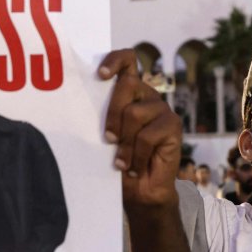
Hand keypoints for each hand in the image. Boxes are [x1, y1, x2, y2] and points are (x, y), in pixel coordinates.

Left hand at [99, 49, 181, 210]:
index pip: (127, 60)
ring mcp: (162, 109)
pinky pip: (148, 135)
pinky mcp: (173, 125)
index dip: (115, 60)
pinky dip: (136, 155)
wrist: (139, 192)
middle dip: (112, 113)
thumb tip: (77, 107)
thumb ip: (99, 117)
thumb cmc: (116, 161)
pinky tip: (133, 167)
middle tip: (108, 139)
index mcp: (129, 91)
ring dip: (124, 142)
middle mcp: (146, 95)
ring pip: (135, 113)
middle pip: (128, 84)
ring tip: (121, 161)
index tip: (100, 74)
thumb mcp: (104, 136)